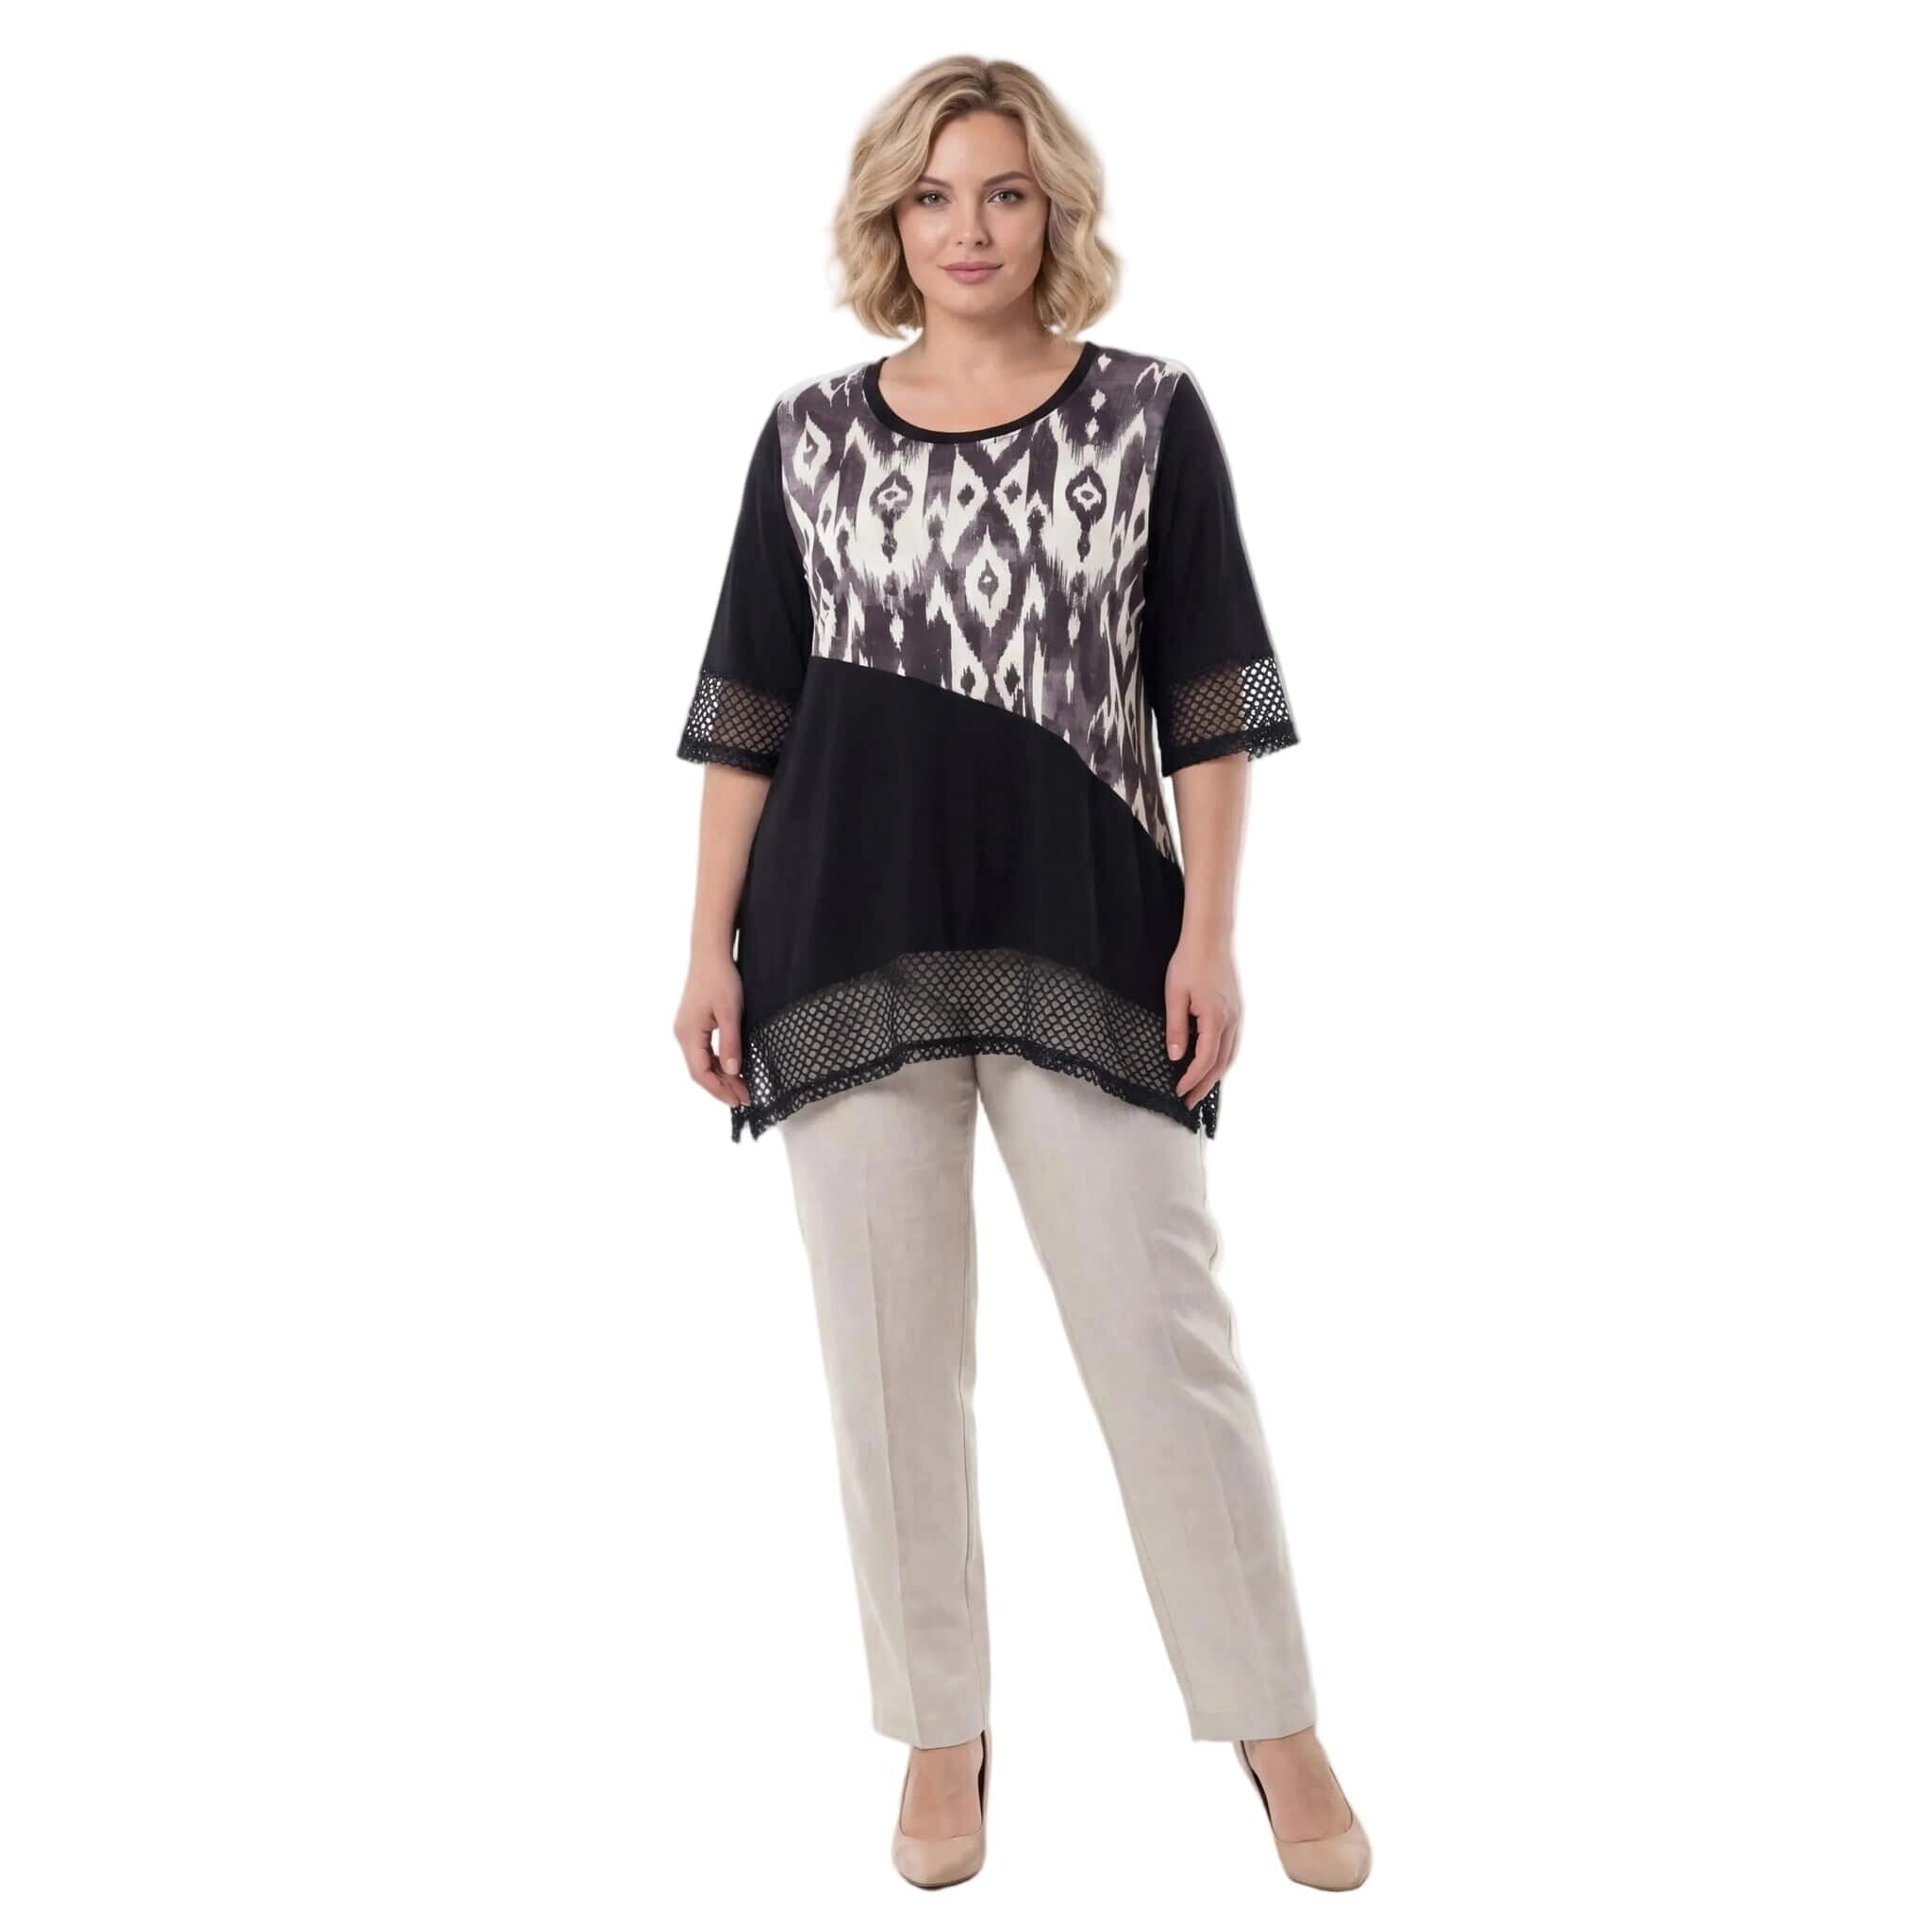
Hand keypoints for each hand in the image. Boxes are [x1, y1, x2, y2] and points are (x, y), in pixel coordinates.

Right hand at [675, 950, 751, 1107]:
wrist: (710, 954)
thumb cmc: (721, 979)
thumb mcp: (730, 1013)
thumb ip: (731, 1044)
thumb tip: (733, 1072)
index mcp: (688, 1034)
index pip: (701, 1073)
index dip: (720, 1090)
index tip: (739, 1100)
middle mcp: (682, 1034)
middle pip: (700, 1071)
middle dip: (722, 1087)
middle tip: (745, 1099)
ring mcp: (686, 1030)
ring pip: (702, 1062)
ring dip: (721, 1077)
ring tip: (741, 1089)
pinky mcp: (692, 1024)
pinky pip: (703, 1051)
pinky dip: (717, 1064)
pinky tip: (731, 1069)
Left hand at [1165, 935, 1241, 1112]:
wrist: (1210, 938)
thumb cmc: (1189, 962)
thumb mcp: (1174, 995)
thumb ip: (1176, 1027)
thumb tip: (1176, 1056)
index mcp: (1215, 1018)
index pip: (1205, 1059)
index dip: (1192, 1079)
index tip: (1178, 1092)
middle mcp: (1231, 1020)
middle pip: (1221, 1063)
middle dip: (1205, 1085)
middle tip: (1189, 1102)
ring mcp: (1237, 1015)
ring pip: (1230, 1055)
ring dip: (1216, 1075)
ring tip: (1200, 1090)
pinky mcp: (1236, 1009)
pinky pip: (1233, 1042)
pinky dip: (1223, 1060)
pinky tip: (1213, 1064)